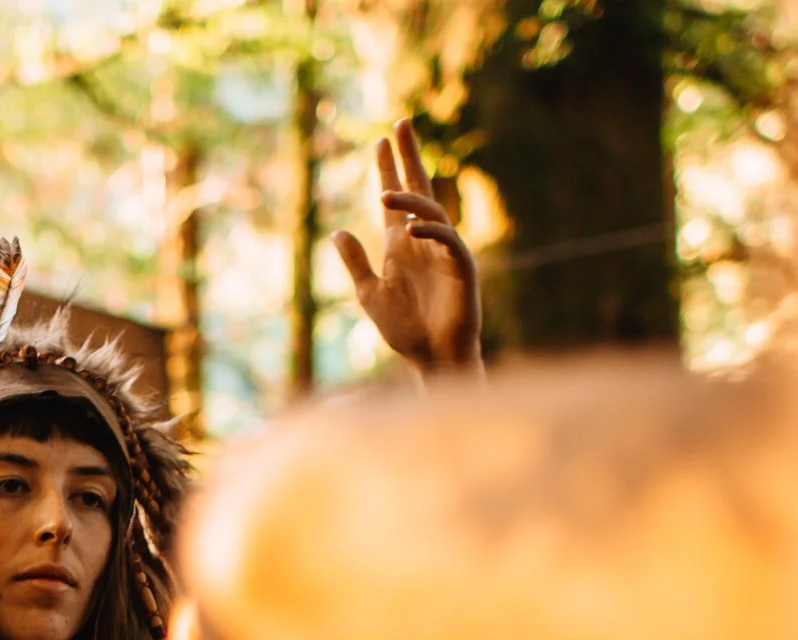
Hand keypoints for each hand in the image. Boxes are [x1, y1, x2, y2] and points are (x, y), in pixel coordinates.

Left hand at [333, 119, 481, 374]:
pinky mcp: (461, 266)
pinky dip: (430, 231)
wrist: (432, 358)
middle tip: (400, 124)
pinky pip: (448, 240)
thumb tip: (337, 231)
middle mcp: (424, 241)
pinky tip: (411, 228)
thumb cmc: (405, 330)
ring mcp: (444, 251)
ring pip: (431, 210)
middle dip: (409, 157)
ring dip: (409, 198)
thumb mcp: (370, 294)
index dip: (388, 170)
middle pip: (418, 188)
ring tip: (385, 192)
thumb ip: (355, 263)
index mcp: (401, 244)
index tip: (380, 141)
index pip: (395, 199)